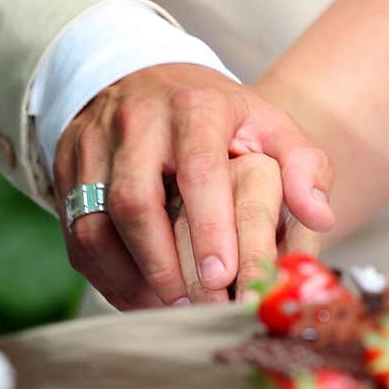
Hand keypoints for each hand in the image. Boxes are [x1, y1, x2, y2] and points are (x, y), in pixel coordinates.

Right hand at [54, 63, 333, 310]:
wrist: (150, 81)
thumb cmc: (220, 118)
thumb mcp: (269, 125)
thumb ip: (304, 167)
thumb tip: (321, 216)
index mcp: (194, 108)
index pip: (197, 169)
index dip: (208, 226)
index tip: (223, 275)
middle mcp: (135, 122)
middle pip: (133, 199)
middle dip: (160, 261)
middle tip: (191, 304)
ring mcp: (93, 144)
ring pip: (94, 222)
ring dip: (128, 275)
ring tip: (165, 308)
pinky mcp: (67, 170)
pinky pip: (75, 234)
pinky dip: (105, 275)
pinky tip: (137, 298)